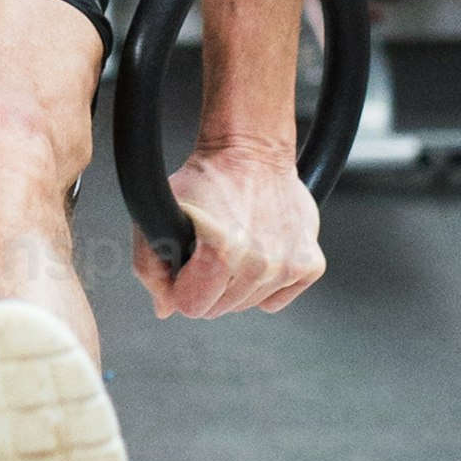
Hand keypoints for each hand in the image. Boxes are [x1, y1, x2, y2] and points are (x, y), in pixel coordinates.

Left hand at [132, 135, 324, 318]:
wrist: (252, 152)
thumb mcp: (160, 213)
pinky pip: (277, 300)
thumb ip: (150, 266)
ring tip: (235, 245)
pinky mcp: (309, 264)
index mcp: (223, 253)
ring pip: (246, 305)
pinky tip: (259, 253)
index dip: (182, 285)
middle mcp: (260, 263)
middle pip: (219, 309)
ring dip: (236, 283)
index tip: (186, 264)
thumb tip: (165, 307)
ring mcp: (288, 266)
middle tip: (210, 249)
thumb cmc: (209, 178)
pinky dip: (266, 285)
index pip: (191, 306)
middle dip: (208, 285)